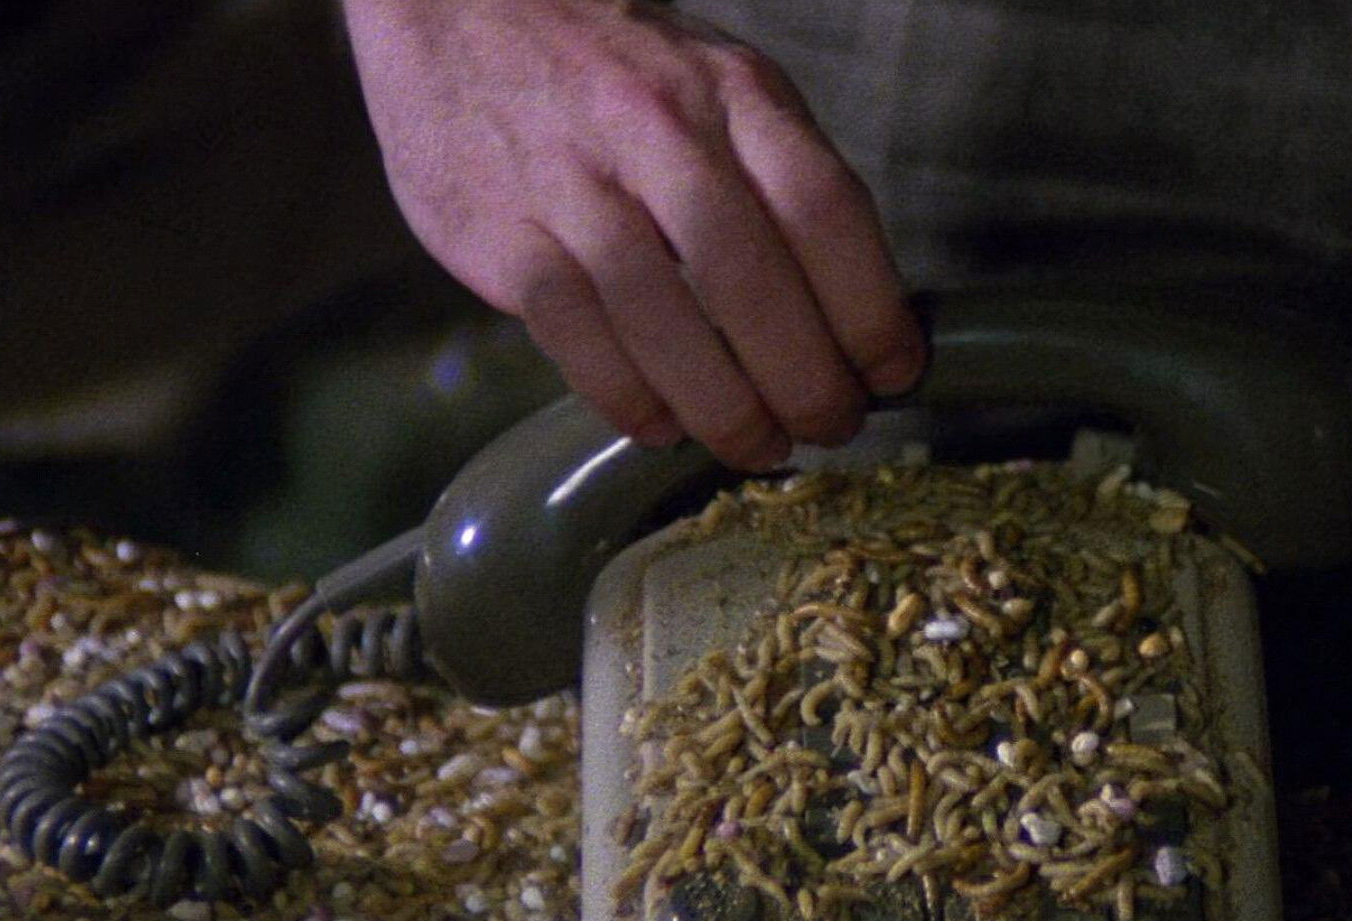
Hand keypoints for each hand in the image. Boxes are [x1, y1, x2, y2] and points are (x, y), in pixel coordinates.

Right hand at [342, 0, 924, 469]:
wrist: (458, 8)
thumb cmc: (615, 69)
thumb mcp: (717, 85)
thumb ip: (778, 176)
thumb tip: (852, 312)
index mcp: (734, 90)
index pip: (825, 208)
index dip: (871, 308)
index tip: (893, 372)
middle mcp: (657, 127)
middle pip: (751, 278)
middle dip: (805, 378)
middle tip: (831, 427)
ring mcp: (570, 178)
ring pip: (662, 318)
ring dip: (723, 405)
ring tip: (758, 446)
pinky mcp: (494, 229)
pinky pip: (574, 334)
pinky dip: (627, 396)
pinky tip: (663, 426)